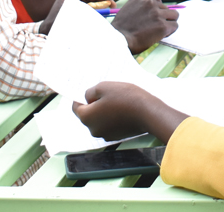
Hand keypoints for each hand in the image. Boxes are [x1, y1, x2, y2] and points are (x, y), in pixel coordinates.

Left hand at [38, 0, 111, 34]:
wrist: (46, 31)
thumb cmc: (56, 23)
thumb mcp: (71, 16)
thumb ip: (85, 12)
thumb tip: (102, 10)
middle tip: (113, 4)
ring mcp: (75, 2)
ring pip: (92, 0)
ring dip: (102, 4)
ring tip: (111, 9)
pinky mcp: (78, 9)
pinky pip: (90, 7)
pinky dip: (98, 10)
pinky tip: (104, 13)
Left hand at [73, 81, 187, 142]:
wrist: (147, 112)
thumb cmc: (125, 98)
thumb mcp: (103, 87)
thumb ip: (90, 92)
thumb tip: (88, 98)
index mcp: (86, 118)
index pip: (76, 107)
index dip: (81, 98)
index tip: (90, 92)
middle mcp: (93, 130)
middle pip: (88, 115)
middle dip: (94, 105)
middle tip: (106, 94)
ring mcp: (105, 135)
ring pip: (99, 120)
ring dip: (104, 112)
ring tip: (116, 101)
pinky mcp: (117, 136)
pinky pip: (110, 125)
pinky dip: (113, 118)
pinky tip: (122, 109)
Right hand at [110, 0, 178, 53]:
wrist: (118, 40)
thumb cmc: (121, 29)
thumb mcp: (128, 10)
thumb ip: (141, 7)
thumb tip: (156, 11)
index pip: (157, 0)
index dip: (156, 10)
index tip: (152, 18)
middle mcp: (149, 2)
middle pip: (166, 8)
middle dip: (162, 17)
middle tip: (153, 27)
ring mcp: (157, 13)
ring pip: (174, 15)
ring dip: (168, 22)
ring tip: (158, 30)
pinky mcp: (162, 25)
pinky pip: (175, 26)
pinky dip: (170, 31)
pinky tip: (161, 35)